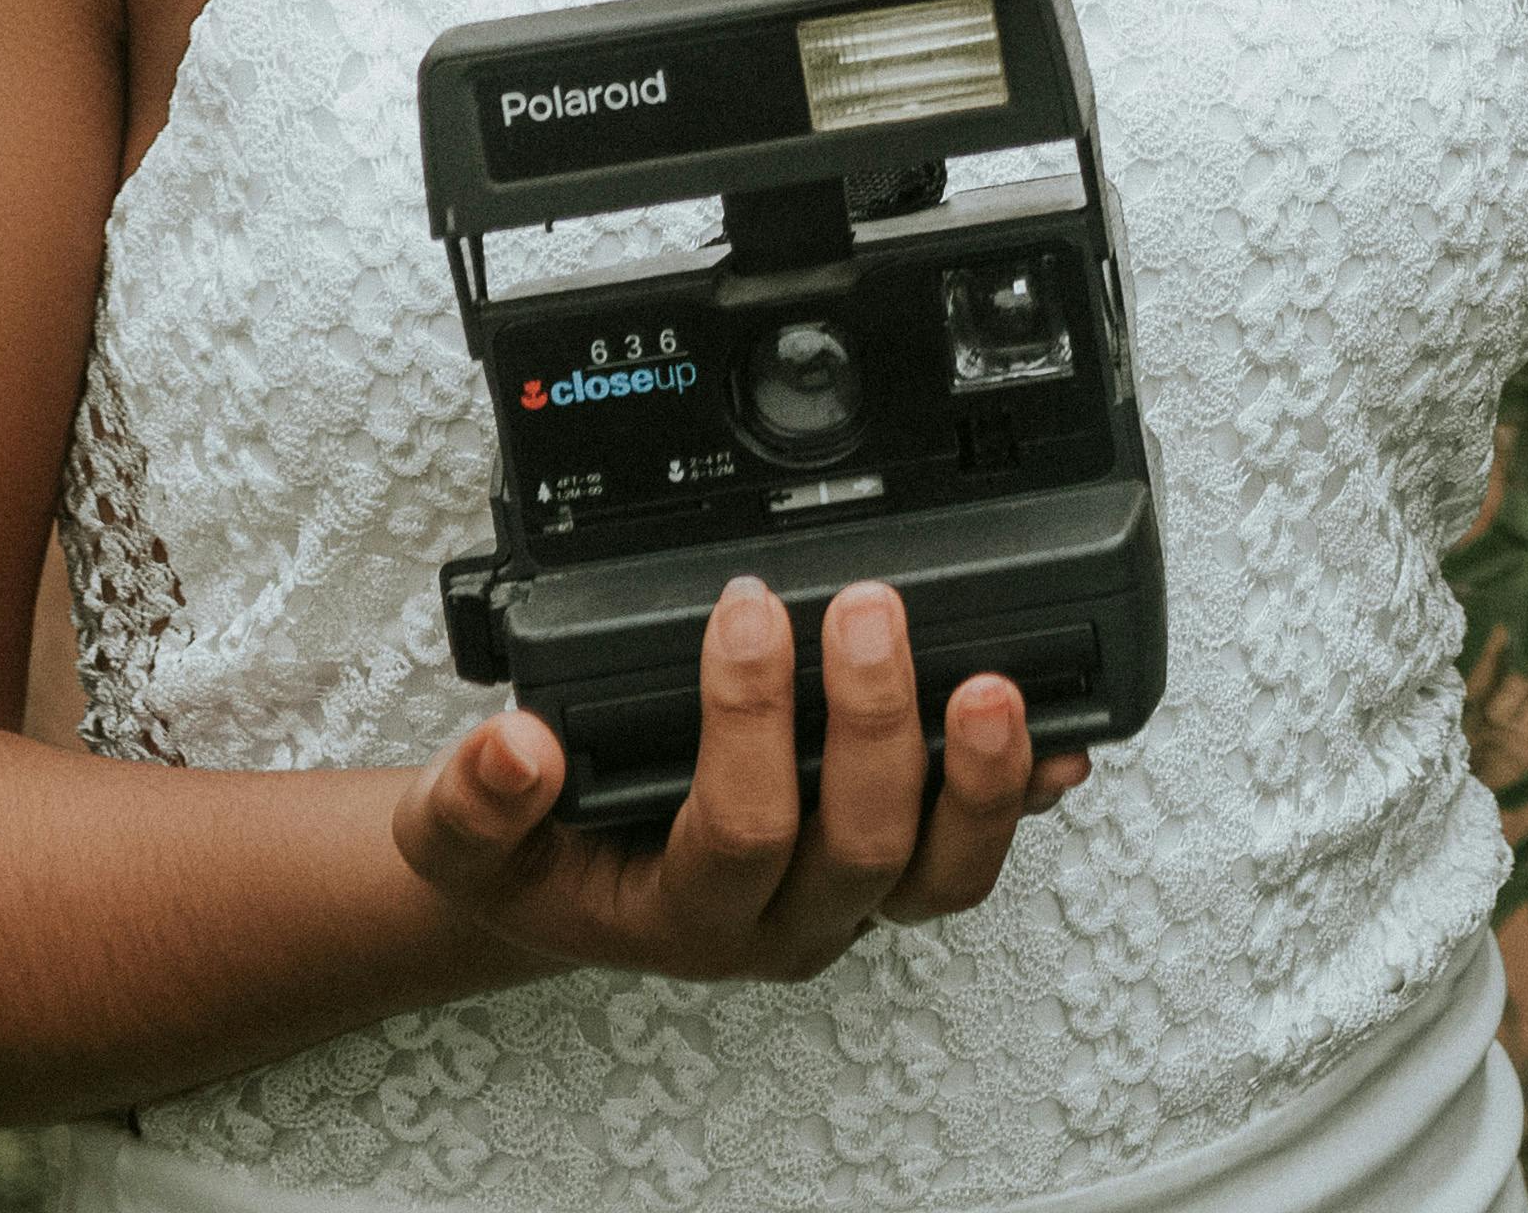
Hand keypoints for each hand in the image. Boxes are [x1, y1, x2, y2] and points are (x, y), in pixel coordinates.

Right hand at [390, 578, 1096, 983]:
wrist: (569, 888)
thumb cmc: (537, 857)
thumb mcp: (461, 840)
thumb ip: (474, 801)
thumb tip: (517, 748)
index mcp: (686, 915)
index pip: (742, 833)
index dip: (751, 720)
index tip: (744, 609)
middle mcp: (784, 918)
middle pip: (863, 847)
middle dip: (874, 724)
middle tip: (868, 610)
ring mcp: (853, 896)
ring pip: (946, 872)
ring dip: (983, 781)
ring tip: (995, 686)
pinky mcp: (899, 862)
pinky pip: (979, 843)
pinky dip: (1028, 790)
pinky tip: (1065, 735)